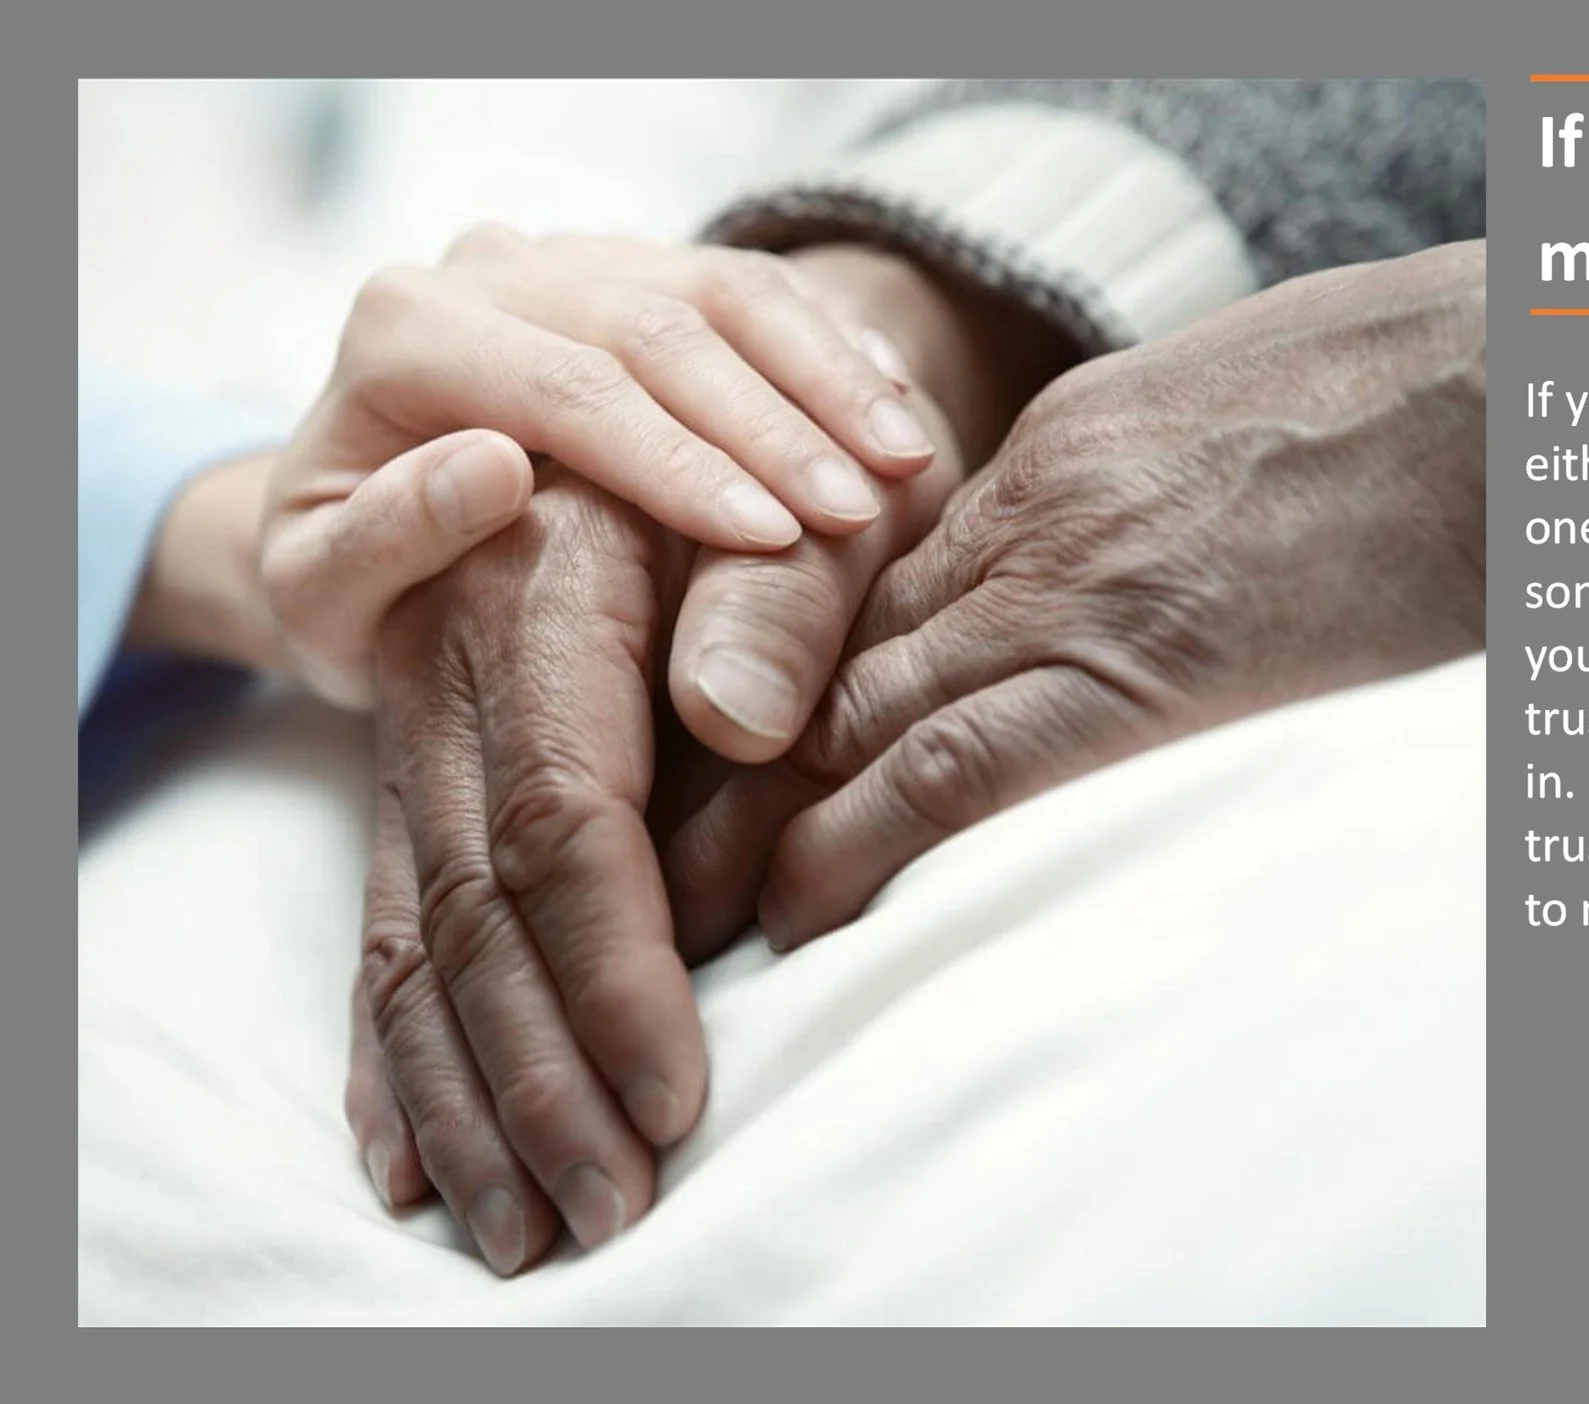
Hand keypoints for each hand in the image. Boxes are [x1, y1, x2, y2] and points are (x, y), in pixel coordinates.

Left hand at [263, 226, 938, 708]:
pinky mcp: (647, 270)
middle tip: (859, 516)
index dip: (679, 463)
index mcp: (404, 329)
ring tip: (906, 461)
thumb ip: (382, 541)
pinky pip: (760, 287)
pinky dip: (834, 348)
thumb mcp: (319, 598)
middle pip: (659, 328)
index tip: (772, 542)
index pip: (568, 386)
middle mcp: (491, 267)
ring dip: (827, 378)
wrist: (362, 524)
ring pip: (725, 290)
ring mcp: (578, 259)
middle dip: (773, 427)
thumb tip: (491, 469)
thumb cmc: (348, 589)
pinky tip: (896, 410)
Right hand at [341, 242, 1058, 1271]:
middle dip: (541, 1076)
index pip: (565, 815)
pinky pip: (390, 936)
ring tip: (525, 1230)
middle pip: (477, 907)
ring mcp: (427, 739)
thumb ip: (786, 600)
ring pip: (419, 942)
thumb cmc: (801, 477)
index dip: (615, 966)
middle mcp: (457, 675)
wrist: (705, 421)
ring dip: (469, 1100)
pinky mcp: (430, 790)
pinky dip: (400, 1058)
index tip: (679, 1090)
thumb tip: (734, 714)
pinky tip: (413, 1162)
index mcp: (543, 594)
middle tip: (612, 1207)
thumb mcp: (823, 504)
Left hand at [661, 241, 1488, 951]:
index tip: (704, 766)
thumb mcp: (1249, 428)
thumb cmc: (1406, 402)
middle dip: (716, 763)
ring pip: (853, 710)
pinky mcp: (1143, 668)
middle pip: (823, 648)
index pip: (869, 587)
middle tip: (628, 860)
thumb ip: (1152, 502)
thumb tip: (1138, 589)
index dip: (768, 687)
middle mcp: (1033, 517)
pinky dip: (855, 846)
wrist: (1498, 385)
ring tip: (669, 919)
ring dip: (749, 820)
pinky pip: (956, 766)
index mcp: (1062, 457)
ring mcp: (1077, 584)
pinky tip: (796, 914)